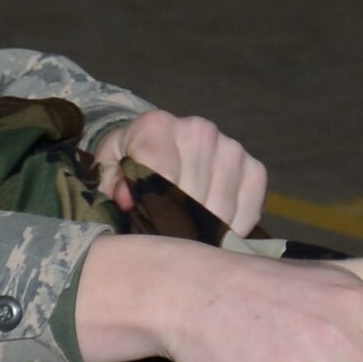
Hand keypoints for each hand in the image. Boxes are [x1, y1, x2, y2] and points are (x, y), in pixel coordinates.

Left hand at [91, 110, 268, 236]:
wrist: (159, 144)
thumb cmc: (130, 161)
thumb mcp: (108, 168)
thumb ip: (110, 183)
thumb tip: (128, 199)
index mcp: (157, 126)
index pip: (160, 177)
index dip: (152, 211)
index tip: (144, 225)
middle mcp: (199, 131)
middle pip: (191, 200)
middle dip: (175, 225)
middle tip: (162, 235)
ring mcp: (231, 149)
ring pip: (220, 210)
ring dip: (202, 229)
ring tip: (184, 232)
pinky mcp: (254, 169)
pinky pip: (248, 211)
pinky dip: (230, 229)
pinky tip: (210, 227)